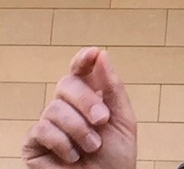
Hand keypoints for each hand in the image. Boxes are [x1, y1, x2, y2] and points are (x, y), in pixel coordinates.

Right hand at [22, 47, 137, 168]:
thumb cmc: (116, 156)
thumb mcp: (123, 119)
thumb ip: (112, 88)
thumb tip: (101, 54)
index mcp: (90, 97)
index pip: (81, 70)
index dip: (83, 59)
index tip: (93, 54)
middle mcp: (67, 106)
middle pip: (67, 83)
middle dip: (87, 101)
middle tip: (102, 120)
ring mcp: (49, 123)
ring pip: (54, 108)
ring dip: (79, 129)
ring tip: (92, 146)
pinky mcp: (34, 143)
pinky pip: (43, 129)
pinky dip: (63, 143)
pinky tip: (73, 156)